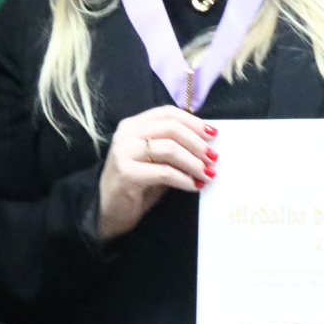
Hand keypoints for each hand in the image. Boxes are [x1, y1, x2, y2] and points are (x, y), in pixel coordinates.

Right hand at [98, 106, 217, 241]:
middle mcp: (126, 134)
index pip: (168, 112)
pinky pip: (164, 172)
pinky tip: (195, 186)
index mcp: (133, 125)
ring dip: (193, 162)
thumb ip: (174, 147)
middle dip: (197, 142)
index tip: (214, 134)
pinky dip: (184, 179)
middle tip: (213, 157)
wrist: (110, 211)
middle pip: (171, 127)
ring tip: (207, 174)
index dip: (194, 121)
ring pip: (169, 149)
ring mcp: (124, 152)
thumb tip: (208, 144)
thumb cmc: (137, 184)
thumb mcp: (156, 160)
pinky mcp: (126, 173)